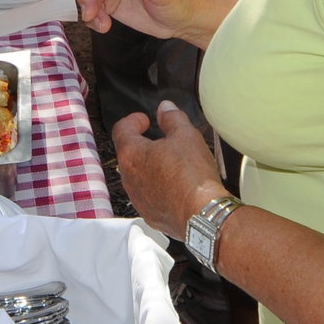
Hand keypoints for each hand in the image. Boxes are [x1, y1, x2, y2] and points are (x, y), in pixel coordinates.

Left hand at [112, 100, 225, 240]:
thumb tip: (165, 108)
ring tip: (171, 164)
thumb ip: (173, 118)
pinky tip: (175, 186)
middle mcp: (128, 178)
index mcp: (131, 154)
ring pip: (138, 177)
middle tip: (161, 141)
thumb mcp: (186, 136)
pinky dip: (157, 188)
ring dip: (150, 168)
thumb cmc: (192, 175)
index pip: (121, 130)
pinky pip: (148, 196)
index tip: (144, 120)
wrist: (202, 215)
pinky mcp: (149, 215)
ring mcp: (137, 199)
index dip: (133, 121)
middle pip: (129, 155)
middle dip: (143, 145)